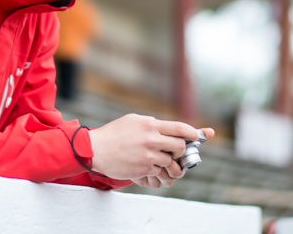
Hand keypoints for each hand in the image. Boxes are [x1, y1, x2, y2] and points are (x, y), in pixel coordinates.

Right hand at [87, 113, 214, 182]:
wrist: (96, 149)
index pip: (179, 127)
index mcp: (150, 124)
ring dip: (170, 164)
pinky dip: (158, 171)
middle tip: (176, 152)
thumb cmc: (113, 134)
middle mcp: (152, 139)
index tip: (197, 136)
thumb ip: (151, 124)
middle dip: (181, 150)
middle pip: (180, 146)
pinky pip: (159, 172)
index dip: (192, 132)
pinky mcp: (144, 169)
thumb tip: (167, 128)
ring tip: (166, 164)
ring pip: (171, 162)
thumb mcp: (133, 120)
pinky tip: (151, 168)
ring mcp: (149, 155)